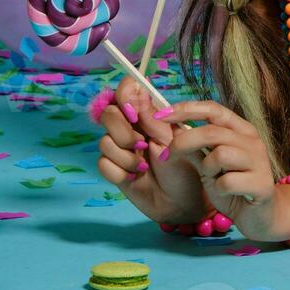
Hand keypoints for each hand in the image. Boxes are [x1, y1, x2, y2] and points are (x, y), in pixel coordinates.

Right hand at [95, 77, 208, 224]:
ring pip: (104, 141)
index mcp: (149, 115)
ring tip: (144, 168)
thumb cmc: (187, 167)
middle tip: (141, 145)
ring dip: (125, 157)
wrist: (184, 203)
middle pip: (108, 114)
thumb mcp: (173, 139)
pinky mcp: (114, 170)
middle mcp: (132, 129)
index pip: (126, 92)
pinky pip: (103, 164)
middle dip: (123, 131)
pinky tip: (135, 178)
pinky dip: (120, 172)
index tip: (135, 112)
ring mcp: (121, 149)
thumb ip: (151, 116)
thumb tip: (134, 86)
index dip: (124, 97)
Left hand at [158, 100, 289, 241]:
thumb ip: (194, 147)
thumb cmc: (233, 187)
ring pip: (220, 154)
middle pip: (212, 131)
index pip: (213, 109)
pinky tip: (226, 194)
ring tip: (213, 178)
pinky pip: (228, 182)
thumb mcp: (209, 165)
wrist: (261, 215)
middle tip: (168, 156)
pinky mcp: (261, 184)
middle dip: (184, 142)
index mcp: (241, 130)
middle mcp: (252, 141)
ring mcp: (259, 162)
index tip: (161, 114)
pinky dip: (219, 189)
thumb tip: (172, 128)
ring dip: (208, 168)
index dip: (186, 109)